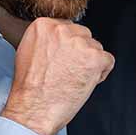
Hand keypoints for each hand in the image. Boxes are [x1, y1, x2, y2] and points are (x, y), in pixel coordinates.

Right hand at [1, 18, 114, 134]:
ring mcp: (80, 43)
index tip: (62, 59)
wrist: (35, 108)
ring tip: (74, 78)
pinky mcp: (95, 58)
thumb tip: (60, 40)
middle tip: (68, 70)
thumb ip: (46, 40)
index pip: (68, 28)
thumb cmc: (30, 87)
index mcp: (44, 26)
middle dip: (80, 52)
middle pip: (83, 35)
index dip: (67, 47)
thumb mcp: (27, 52)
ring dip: (90, 63)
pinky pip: (108, 61)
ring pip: (96, 48)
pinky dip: (101, 73)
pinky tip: (85, 82)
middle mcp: (62, 30)